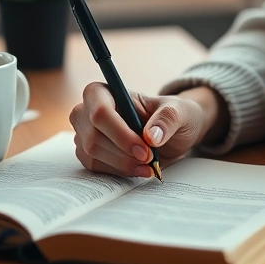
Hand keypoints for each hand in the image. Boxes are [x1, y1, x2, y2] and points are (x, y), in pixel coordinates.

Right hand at [69, 84, 224, 177]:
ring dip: (122, 164)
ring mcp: (85, 132)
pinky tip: (137, 169)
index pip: (101, 112)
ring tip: (147, 166)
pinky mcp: (87, 152)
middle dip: (123, 153)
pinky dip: (118, 171)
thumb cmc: (171, 116)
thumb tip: (151, 136)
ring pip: (93, 154)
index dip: (121, 134)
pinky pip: (95, 166)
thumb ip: (167, 119)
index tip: (145, 150)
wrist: (170, 135)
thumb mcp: (179, 112)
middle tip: (149, 160)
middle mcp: (88, 110)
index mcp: (105, 92)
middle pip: (94, 136)